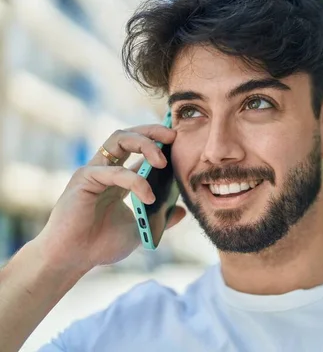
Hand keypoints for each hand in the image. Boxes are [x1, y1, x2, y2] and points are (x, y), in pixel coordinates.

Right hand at [34, 125, 186, 273]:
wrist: (71, 260)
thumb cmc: (100, 245)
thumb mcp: (139, 229)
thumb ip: (160, 218)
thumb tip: (183, 211)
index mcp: (118, 178)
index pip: (138, 149)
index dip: (158, 142)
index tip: (180, 143)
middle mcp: (105, 169)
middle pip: (129, 135)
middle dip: (152, 131)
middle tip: (174, 137)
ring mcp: (94, 171)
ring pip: (119, 139)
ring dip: (145, 144)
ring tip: (163, 160)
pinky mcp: (84, 179)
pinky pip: (115, 172)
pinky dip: (136, 181)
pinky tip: (149, 197)